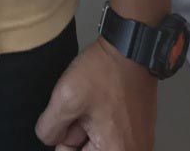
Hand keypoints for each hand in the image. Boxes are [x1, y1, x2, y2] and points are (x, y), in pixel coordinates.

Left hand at [35, 36, 157, 149]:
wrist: (131, 49)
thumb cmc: (105, 71)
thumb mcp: (66, 97)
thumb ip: (50, 127)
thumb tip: (49, 139)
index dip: (65, 139)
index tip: (70, 120)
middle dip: (78, 134)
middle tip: (84, 109)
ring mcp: (139, 144)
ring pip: (99, 144)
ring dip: (89, 128)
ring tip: (95, 104)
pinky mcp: (140, 132)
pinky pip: (112, 136)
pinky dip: (103, 123)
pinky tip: (103, 104)